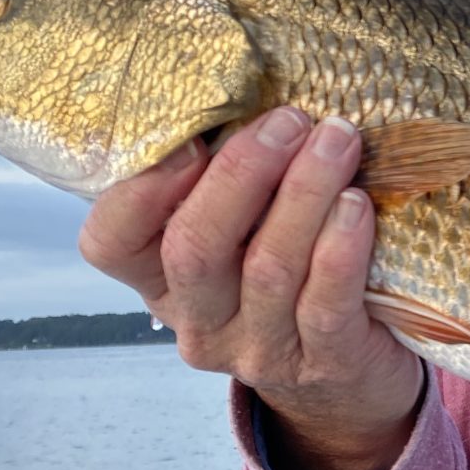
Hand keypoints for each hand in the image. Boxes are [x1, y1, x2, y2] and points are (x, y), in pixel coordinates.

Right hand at [77, 107, 421, 469]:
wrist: (351, 377)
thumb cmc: (293, 272)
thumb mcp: (245, 232)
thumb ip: (231, 180)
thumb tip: (253, 92)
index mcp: (160, 280)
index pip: (110, 242)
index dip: (142, 190)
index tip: (194, 138)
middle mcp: (198, 321)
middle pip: (195, 248)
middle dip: (243, 173)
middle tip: (290, 120)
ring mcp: (257, 350)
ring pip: (267, 268)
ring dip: (304, 193)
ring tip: (338, 141)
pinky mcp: (322, 364)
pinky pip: (325, 303)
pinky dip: (340, 248)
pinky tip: (358, 205)